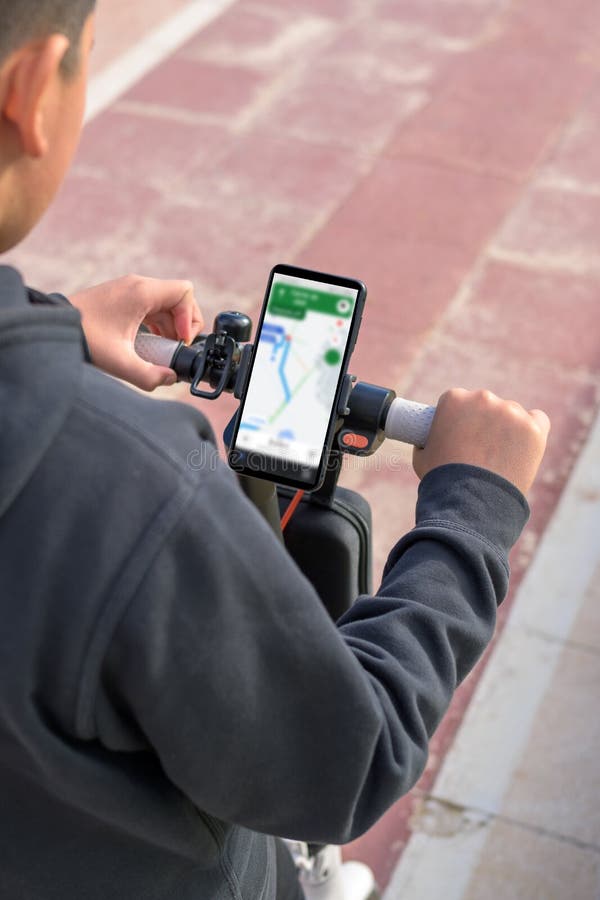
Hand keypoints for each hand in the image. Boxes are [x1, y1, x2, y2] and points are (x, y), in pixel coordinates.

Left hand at [70, 275, 203, 390]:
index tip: (180, 339)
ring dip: (170, 326)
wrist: (52, 327)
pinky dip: (157, 324)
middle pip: (178, 298)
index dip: (190, 317)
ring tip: (163, 348)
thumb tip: (170, 378)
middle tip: (177, 346)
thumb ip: (149, 376)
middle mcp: (137, 286)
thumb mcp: (120, 363)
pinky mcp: (121, 299)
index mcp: (141, 292)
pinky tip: (150, 343)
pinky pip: (150, 307)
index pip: (185, 292)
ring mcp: (128, 291)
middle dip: (183, 324)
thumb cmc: (84, 338)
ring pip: (165, 303)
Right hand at [413, 388, 549, 494]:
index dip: (460, 419)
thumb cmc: (442, 481)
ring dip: (508, 430)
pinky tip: (524, 448)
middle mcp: (483, 398)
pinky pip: (538, 420)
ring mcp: (511, 412)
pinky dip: (532, 431)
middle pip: (487, 405)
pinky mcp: (533, 428)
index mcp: (454, 399)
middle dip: (484, 423)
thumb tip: (428, 439)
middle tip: (482, 450)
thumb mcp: (422, 455)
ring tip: (500, 459)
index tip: (462, 436)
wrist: (469, 503)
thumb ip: (428, 439)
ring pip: (512, 415)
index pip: (459, 401)